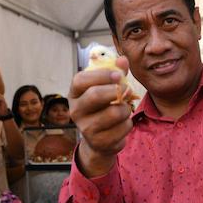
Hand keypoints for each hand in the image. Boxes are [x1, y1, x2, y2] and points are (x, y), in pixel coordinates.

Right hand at [69, 56, 132, 176]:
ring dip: (126, 108)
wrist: (99, 140)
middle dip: (117, 90)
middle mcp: (75, 111)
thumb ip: (115, 72)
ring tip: (125, 108)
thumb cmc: (103, 107)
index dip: (101, 75)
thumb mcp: (106, 88)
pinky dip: (128, 123)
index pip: (80, 80)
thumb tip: (122, 60)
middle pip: (95, 95)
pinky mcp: (99, 142)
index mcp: (74, 94)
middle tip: (128, 89)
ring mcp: (86, 128)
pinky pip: (123, 127)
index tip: (118, 75)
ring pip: (114, 112)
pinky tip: (123, 123)